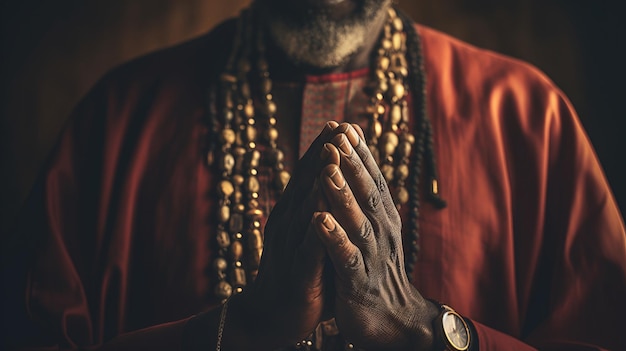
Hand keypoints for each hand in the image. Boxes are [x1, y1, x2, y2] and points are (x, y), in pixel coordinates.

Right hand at [228, 121, 339, 349]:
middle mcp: (288, 224)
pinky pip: (308, 248)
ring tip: (331, 155)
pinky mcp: (298, 273)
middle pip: (305, 184)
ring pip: (306, 209)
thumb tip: (342, 185)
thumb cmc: (300, 272)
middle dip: (322, 154)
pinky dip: (316, 228)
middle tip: (338, 125)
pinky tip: (323, 213)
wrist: (272, 316)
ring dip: (318, 182)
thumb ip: (323, 212)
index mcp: (294, 214)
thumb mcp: (310, 236)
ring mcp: (290, 247)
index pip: (309, 176)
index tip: (340, 124)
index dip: (323, 150)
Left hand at [313, 124, 439, 349]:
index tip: (346, 125)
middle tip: (339, 135)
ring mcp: (371, 257)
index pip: (373, 180)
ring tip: (328, 170)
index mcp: (382, 219)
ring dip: (342, 194)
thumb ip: (366, 202)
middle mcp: (381, 232)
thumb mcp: (374, 231)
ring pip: (357, 221)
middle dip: (352, 163)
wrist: (391, 320)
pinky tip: (319, 220)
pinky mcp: (358, 282)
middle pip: (367, 193)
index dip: (360, 154)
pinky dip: (334, 237)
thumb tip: (357, 167)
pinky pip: (345, 257)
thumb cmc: (375, 269)